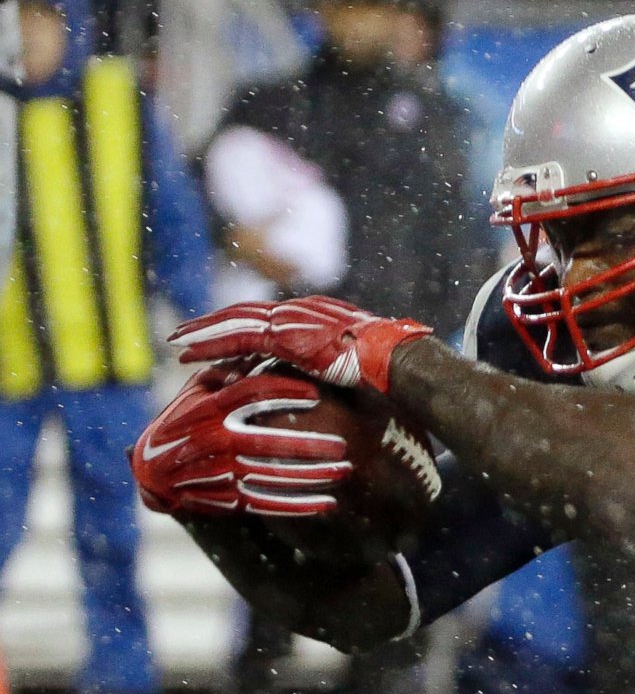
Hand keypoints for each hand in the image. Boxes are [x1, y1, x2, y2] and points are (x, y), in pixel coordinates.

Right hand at [132, 367, 353, 517]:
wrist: (150, 471)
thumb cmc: (183, 421)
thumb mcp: (196, 392)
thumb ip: (228, 372)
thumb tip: (262, 347)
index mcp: (208, 409)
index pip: (250, 395)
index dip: (285, 391)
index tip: (317, 392)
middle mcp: (213, 440)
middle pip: (268, 444)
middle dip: (308, 446)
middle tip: (343, 446)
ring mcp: (218, 471)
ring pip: (272, 476)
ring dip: (312, 477)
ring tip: (344, 472)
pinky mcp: (224, 498)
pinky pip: (266, 503)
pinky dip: (298, 505)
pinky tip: (326, 503)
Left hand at [170, 296, 433, 395]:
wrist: (396, 358)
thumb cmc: (388, 366)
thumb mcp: (362, 361)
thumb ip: (344, 364)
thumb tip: (348, 383)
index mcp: (315, 314)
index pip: (269, 316)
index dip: (242, 323)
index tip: (222, 333)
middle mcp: (299, 310)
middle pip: (246, 314)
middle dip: (214, 323)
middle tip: (186, 333)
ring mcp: (290, 320)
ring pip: (234, 323)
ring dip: (203, 333)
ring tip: (178, 342)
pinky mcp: (283, 336)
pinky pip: (236, 340)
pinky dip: (210, 346)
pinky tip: (188, 355)